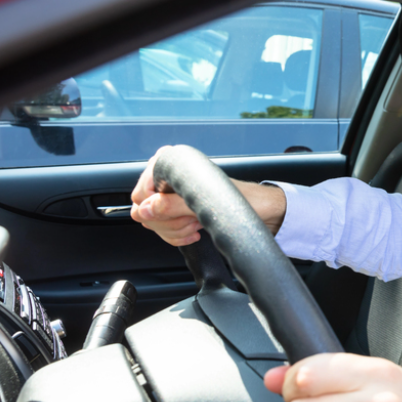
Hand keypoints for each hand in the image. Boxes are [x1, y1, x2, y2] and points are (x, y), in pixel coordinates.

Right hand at [130, 146, 287, 245]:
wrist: (263, 212)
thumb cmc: (243, 200)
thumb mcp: (204, 203)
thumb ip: (171, 205)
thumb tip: (144, 210)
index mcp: (168, 165)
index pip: (138, 195)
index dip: (154, 209)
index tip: (176, 213)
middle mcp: (167, 178)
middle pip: (143, 212)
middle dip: (168, 221)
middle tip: (192, 219)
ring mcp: (172, 197)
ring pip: (154, 223)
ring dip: (176, 229)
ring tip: (197, 223)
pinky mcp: (180, 212)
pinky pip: (165, 230)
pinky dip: (179, 235)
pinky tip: (196, 231)